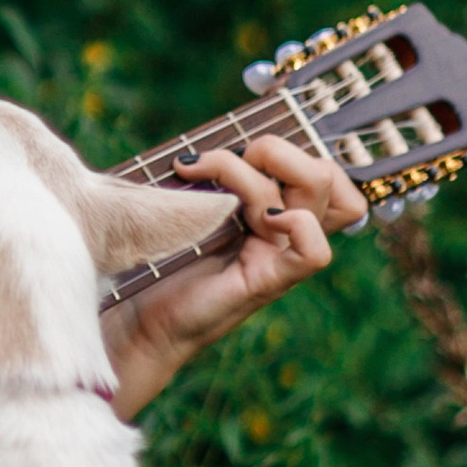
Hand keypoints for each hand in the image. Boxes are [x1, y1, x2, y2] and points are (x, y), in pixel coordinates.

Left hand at [102, 132, 366, 419]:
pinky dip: (294, 223)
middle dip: (274, 148)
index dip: (299, 148)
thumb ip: (210, 177)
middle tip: (216, 161)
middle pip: (326, 174)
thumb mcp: (190, 206)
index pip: (326, 172)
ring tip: (201, 174)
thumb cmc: (160, 260)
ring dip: (253, 171)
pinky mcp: (267, 282)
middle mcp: (287, 233)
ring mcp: (281, 257)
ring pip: (315, 193)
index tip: (241, 148)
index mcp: (275, 211)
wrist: (140, 318)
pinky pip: (314, 252)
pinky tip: (252, 219)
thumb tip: (198, 149)